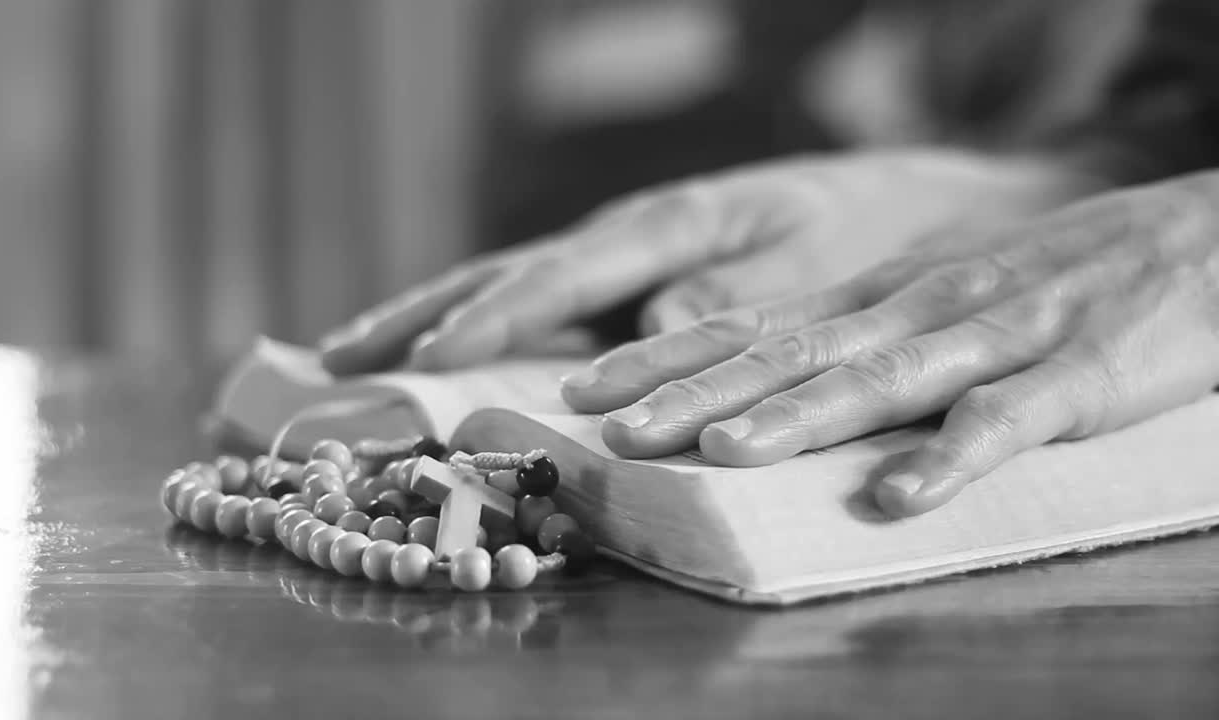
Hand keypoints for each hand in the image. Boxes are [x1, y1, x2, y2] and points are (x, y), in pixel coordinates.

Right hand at [319, 148, 1098, 373]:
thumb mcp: (811, 266)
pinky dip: (480, 320)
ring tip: (349, 349)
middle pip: (505, 270)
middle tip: (329, 356)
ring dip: (425, 316)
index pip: (558, 273)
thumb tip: (645, 330)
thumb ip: (724, 296)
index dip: (489, 317)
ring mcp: (629, 247)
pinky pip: (542, 295)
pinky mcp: (640, 267)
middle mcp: (634, 231)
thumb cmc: (873, 231)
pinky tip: (441, 343)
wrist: (923, 201)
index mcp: (668, 223)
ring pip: (509, 279)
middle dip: (416, 315)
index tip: (423, 358)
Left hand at [562, 171, 1218, 516]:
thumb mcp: (937, 290)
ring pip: (881, 378)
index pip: (753, 322)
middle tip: (614, 432)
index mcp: (883, 294)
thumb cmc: (1059, 276)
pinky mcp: (1077, 376)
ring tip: (724, 453)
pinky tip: (896, 497)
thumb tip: (763, 369)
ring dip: (797, 416)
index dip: (665, 356)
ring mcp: (995, 338)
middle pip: (790, 351)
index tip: (586, 389)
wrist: (1202, 235)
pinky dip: (949, 457)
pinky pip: (1007, 422)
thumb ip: (857, 328)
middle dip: (697, 392)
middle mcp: (919, 307)